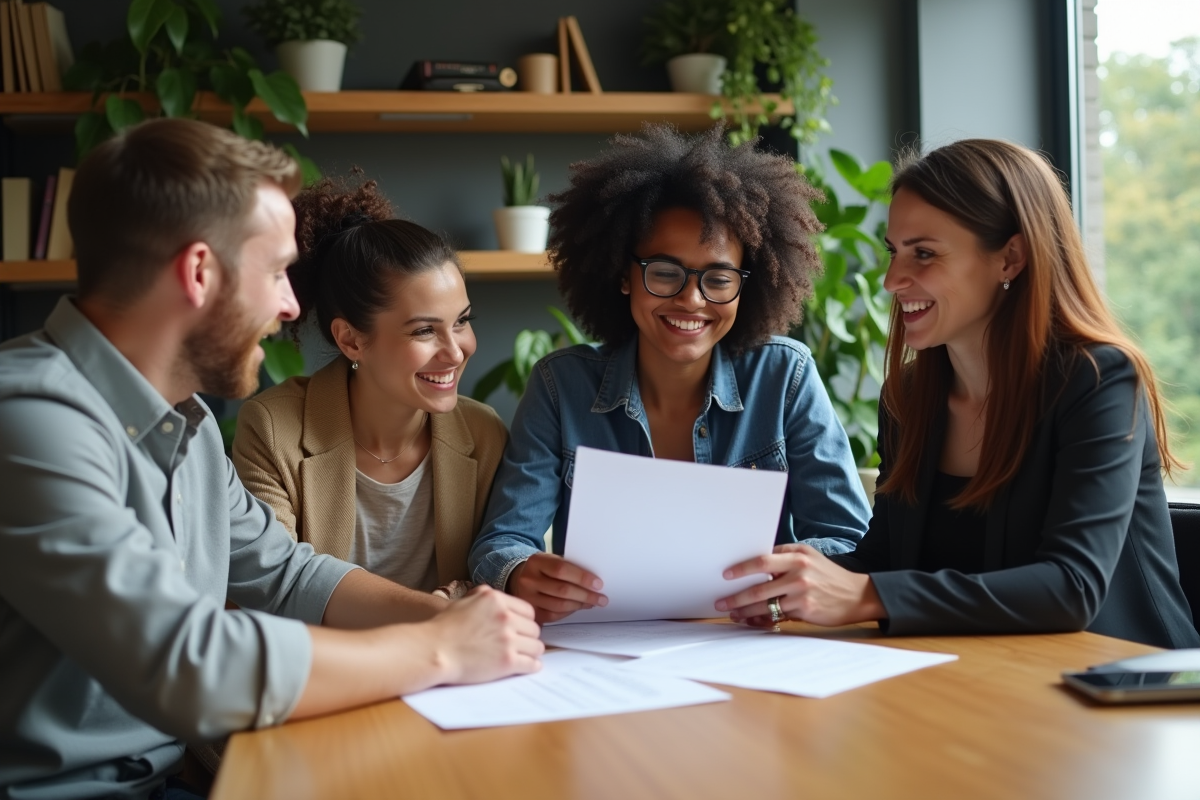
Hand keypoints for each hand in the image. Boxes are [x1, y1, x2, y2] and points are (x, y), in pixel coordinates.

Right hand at [425, 585, 544, 684]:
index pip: (528, 611)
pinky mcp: (507, 662)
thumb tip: (500, 602)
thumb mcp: (465, 600)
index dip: (525, 621)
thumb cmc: (444, 628)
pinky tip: (526, 666)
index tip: (521, 629)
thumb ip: (485, 598)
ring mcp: (508, 640)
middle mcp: (506, 617)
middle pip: (534, 629)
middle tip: (520, 644)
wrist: (432, 650)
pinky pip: (532, 664)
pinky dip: (531, 666)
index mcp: (497, 600)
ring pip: (537, 647)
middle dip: (527, 637)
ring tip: (523, 656)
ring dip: (531, 652)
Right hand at [507, 552, 607, 623]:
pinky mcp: (530, 611)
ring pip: (559, 605)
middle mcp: (529, 580)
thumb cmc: (543, 569)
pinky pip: (553, 615)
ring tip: (592, 603)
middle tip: (601, 598)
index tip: (598, 584)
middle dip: (586, 595)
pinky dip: (569, 612)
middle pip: (562, 590)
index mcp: (536, 561)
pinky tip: (578, 607)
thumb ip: (569, 568)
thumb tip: (594, 583)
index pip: (562, 569)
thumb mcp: (552, 560)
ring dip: (580, 605)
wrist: (520, 578)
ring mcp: (527, 597)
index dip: (582, 577)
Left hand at [714, 544, 886, 626]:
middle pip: (759, 586)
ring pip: (765, 604)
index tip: (726, 575)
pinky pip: (777, 616)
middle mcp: (799, 571)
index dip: (742, 568)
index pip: (762, 559)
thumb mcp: (809, 558)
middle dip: (737, 596)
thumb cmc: (828, 576)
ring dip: (745, 611)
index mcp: (797, 555)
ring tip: (733, 614)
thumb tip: (754, 568)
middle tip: (721, 602)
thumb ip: (784, 559)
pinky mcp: (805, 610)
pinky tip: (751, 621)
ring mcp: (802, 592)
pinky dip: (762, 620)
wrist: (857, 595)